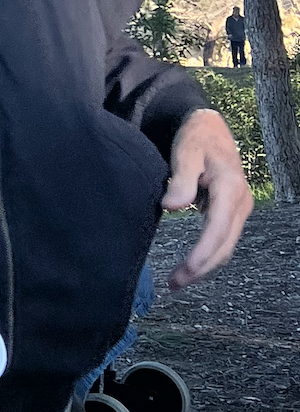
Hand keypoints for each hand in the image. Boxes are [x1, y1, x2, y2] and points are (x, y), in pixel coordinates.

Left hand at [163, 108, 251, 289]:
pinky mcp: (231, 210)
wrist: (207, 127)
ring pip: (225, 245)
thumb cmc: (194, 138)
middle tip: (174, 284)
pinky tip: (189, 265)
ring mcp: (238, 208)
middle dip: (201, 268)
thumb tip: (171, 208)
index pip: (217, 230)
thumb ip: (179, 181)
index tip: (185, 272)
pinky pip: (221, 238)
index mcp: (230, 189)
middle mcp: (240, 202)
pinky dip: (207, 254)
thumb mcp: (184, 154)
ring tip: (177, 281)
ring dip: (204, 265)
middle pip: (224, 245)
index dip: (202, 254)